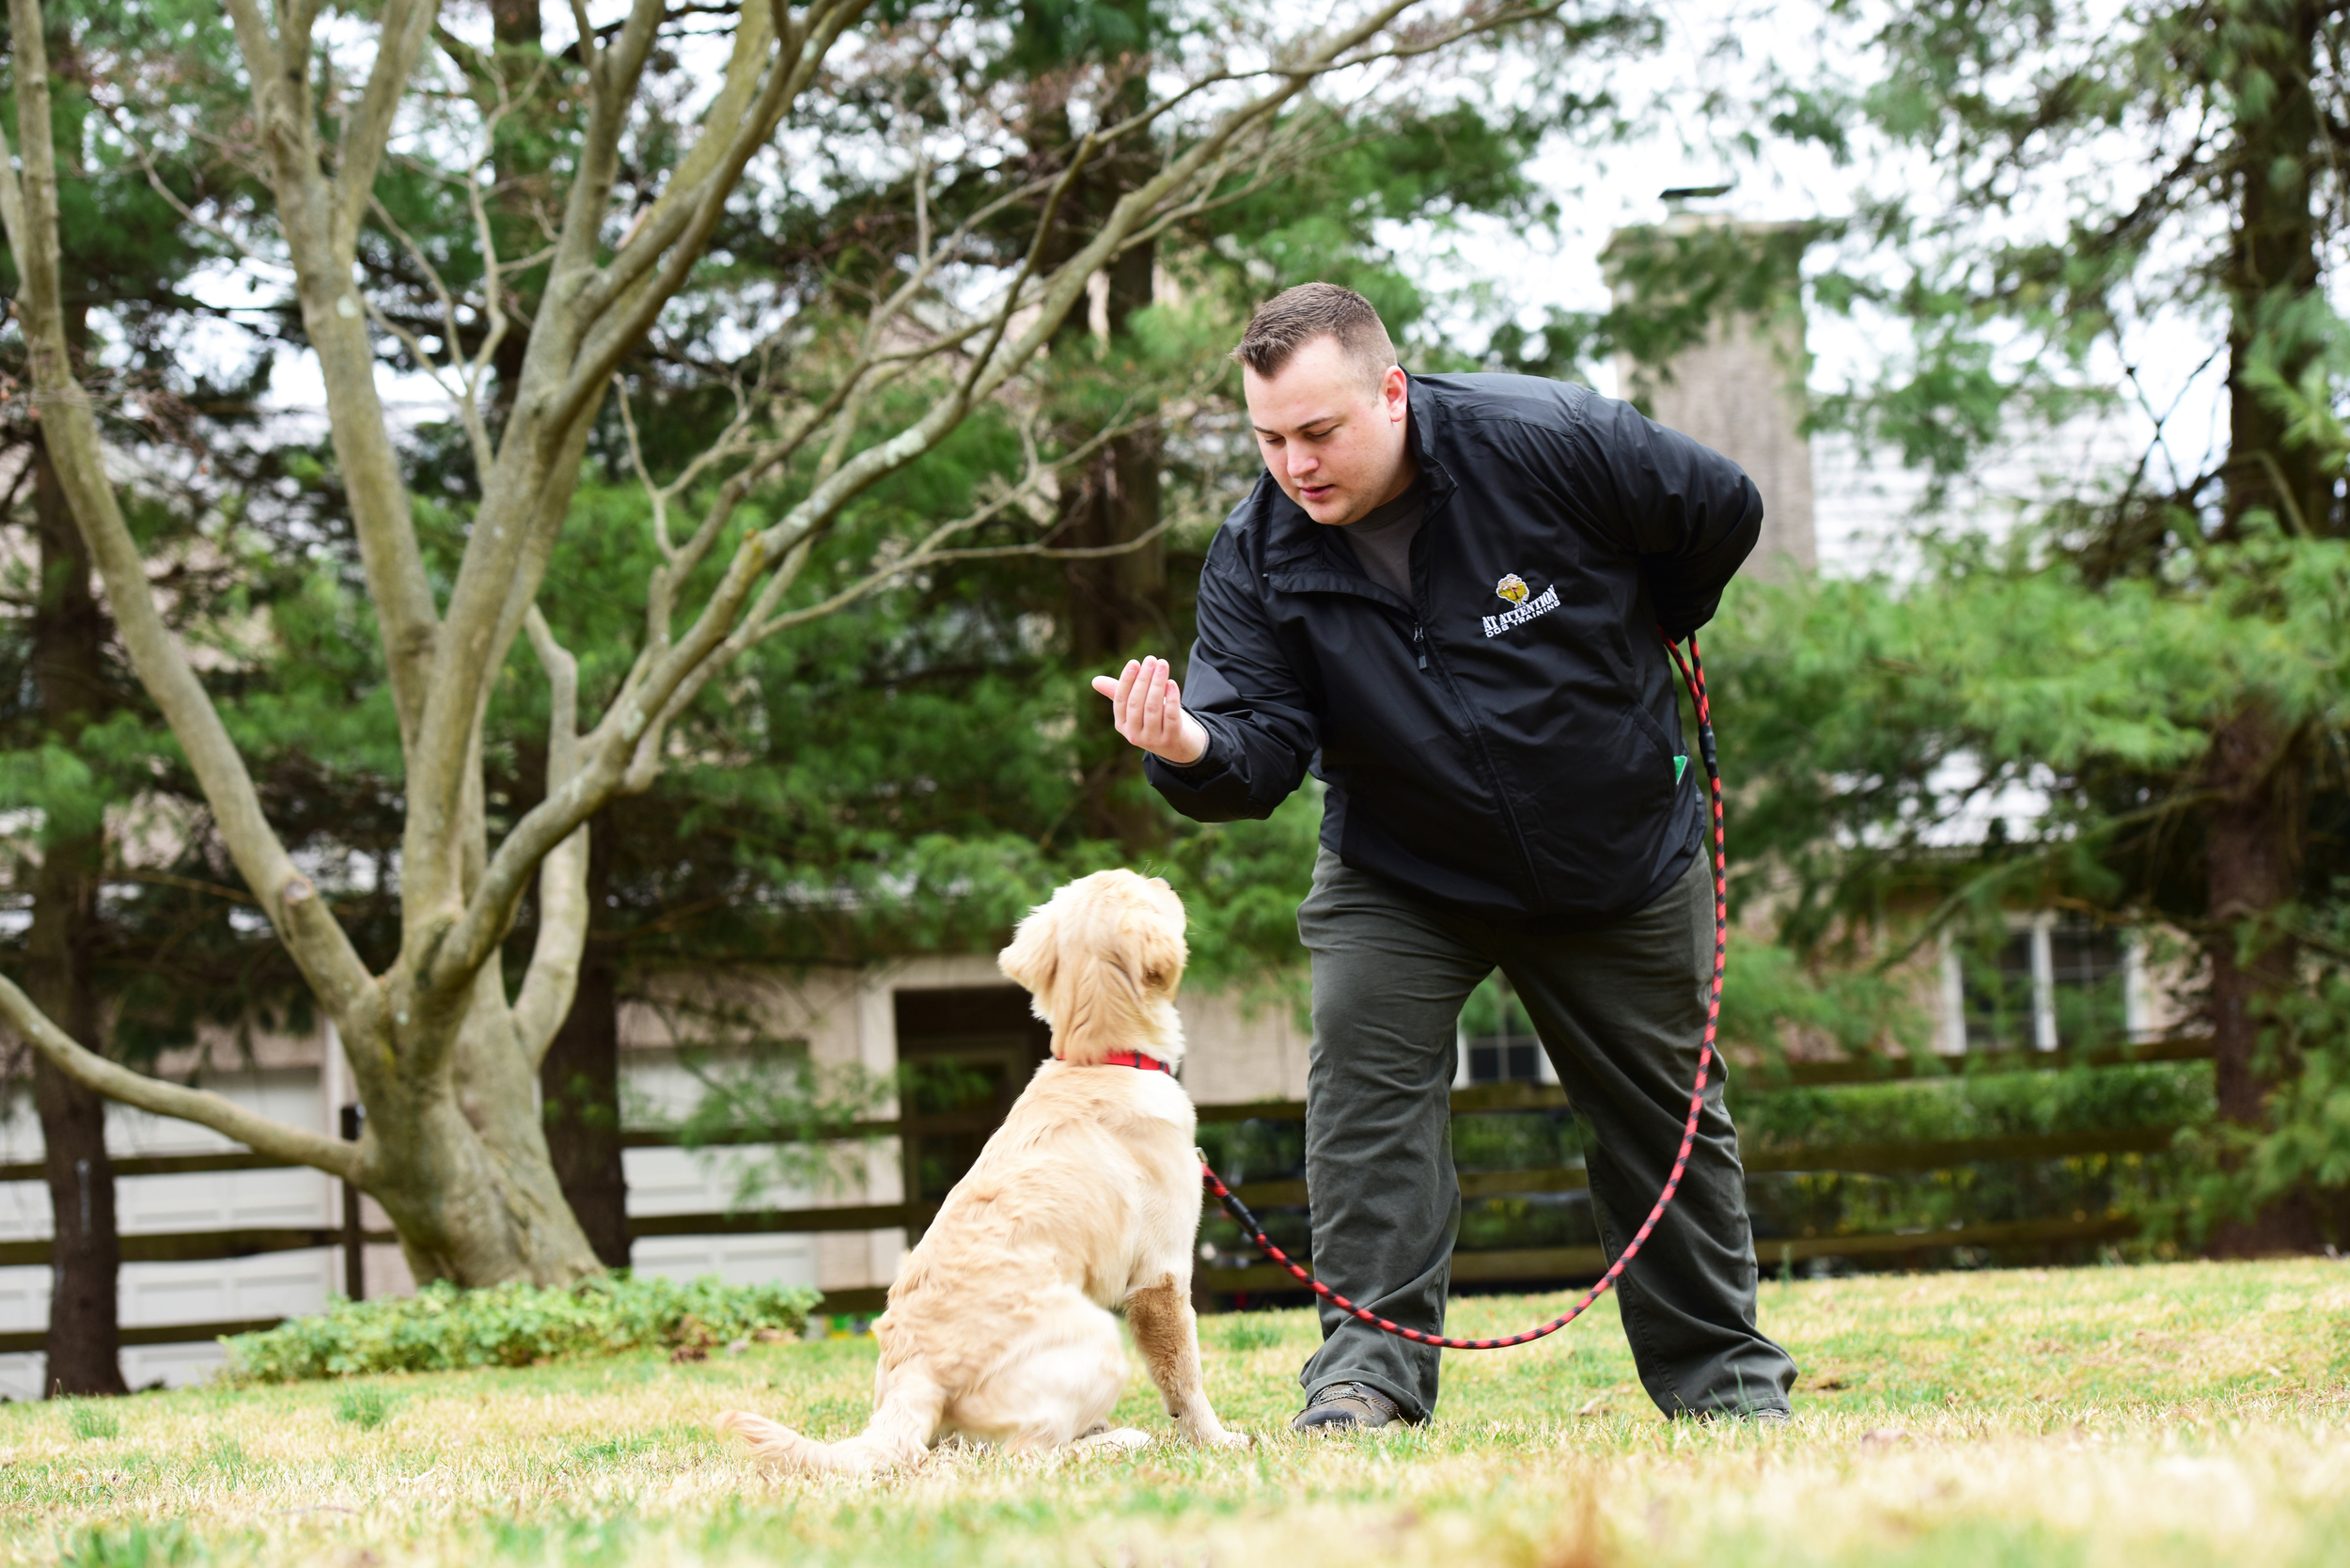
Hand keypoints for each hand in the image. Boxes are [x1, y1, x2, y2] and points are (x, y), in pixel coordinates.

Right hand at [1090, 656, 1209, 766]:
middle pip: (1137, 702)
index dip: (1127, 680)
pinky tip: (1172, 683)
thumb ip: (1118, 693)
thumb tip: (1095, 681)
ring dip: (1158, 683)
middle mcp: (1133, 734)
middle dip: (1144, 678)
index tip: (1134, 662)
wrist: (1178, 745)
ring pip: (1153, 707)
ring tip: (1163, 664)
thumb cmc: (1154, 719)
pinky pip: (1170, 716)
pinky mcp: (1171, 739)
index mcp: (1121, 724)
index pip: (1121, 700)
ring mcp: (1152, 739)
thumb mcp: (1136, 707)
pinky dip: (1172, 698)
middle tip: (1151, 659)